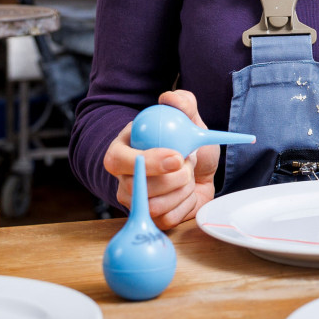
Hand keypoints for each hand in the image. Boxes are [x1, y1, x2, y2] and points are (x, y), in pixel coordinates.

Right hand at [102, 89, 218, 229]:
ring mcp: (135, 202)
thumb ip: (182, 102)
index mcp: (121, 151)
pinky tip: (189, 192)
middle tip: (189, 163)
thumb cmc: (186, 141)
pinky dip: (187, 204)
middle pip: (138, 188)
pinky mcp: (152, 219)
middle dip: (174, 178)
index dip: (147, 161)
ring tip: (188, 175)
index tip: (177, 156)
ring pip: (155, 207)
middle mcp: (123, 179)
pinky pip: (168, 219)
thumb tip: (170, 98)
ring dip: (183, 190)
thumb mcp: (188, 118)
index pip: (118, 161)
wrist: (200, 167)